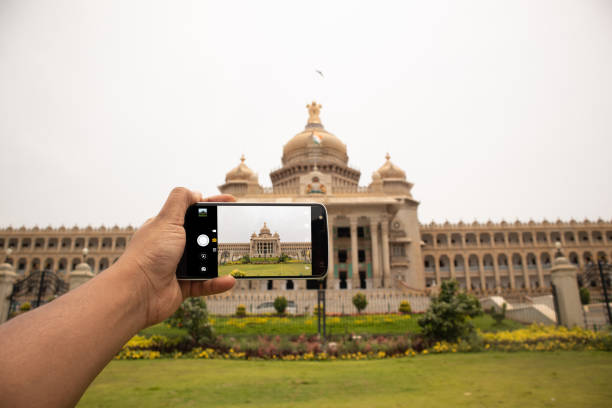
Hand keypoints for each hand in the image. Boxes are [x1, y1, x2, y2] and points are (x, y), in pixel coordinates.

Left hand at [117, 187, 235, 327]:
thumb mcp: (166, 220)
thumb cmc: (149, 255)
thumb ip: (180, 200)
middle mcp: (172, 246)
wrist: (138, 292)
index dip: (211, 205)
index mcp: (167, 228)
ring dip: (218, 260)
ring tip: (231, 256)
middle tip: (233, 229)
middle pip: (202, 235)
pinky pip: (206, 283)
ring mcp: (178, 266)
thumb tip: (196, 193)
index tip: (230, 202)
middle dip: (217, 233)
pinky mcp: (184, 286)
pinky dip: (217, 283)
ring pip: (206, 260)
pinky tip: (229, 280)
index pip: (193, 211)